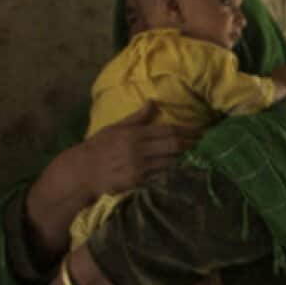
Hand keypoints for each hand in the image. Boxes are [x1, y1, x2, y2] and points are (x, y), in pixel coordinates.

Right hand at [77, 101, 200, 196]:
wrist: (82, 171)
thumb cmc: (99, 147)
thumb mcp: (115, 127)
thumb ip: (137, 118)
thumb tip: (153, 102)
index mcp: (133, 133)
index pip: (167, 130)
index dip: (187, 131)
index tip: (201, 131)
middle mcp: (138, 149)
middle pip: (172, 146)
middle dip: (190, 144)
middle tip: (203, 143)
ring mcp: (138, 166)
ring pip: (169, 162)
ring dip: (184, 159)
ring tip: (196, 155)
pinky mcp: (137, 181)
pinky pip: (160, 176)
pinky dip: (172, 172)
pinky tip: (182, 170)